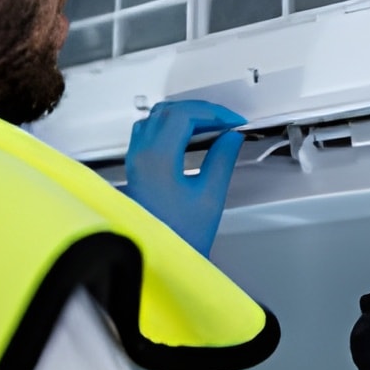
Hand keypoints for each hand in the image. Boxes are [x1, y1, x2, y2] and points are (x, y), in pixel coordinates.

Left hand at [123, 100, 245, 254]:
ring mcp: (135, 160)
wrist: (154, 259)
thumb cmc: (177, 237)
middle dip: (201, 110)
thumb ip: (222, 160)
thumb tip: (231, 138)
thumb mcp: (209, 196)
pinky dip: (170, 125)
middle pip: (169, 111)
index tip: (233, 121)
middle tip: (225, 121)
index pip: (185, 115)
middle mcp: (141, 154)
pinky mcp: (136, 168)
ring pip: (156, 118)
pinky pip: (149, 131)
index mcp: (158, 157)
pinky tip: (186, 136)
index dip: (214, 113)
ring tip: (210, 125)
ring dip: (184, 115)